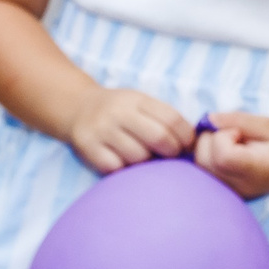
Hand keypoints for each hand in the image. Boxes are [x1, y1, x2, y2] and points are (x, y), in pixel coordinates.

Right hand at [64, 87, 193, 173]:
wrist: (77, 108)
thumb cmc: (120, 112)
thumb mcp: (141, 104)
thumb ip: (164, 119)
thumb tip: (192, 145)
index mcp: (136, 100)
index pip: (172, 120)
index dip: (186, 137)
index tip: (185, 145)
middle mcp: (118, 113)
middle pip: (159, 138)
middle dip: (171, 152)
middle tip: (168, 155)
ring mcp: (101, 130)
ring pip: (138, 156)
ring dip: (146, 161)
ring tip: (142, 157)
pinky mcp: (88, 148)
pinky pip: (116, 167)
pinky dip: (124, 168)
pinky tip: (123, 161)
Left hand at [195, 111, 268, 197]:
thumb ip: (238, 120)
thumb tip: (208, 119)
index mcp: (257, 170)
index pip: (222, 157)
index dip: (223, 137)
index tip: (238, 131)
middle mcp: (241, 186)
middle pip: (204, 161)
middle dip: (210, 139)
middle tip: (233, 134)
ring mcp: (233, 192)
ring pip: (200, 167)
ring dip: (208, 147)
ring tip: (232, 143)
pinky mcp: (226, 191)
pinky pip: (204, 171)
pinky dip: (208, 156)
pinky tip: (227, 151)